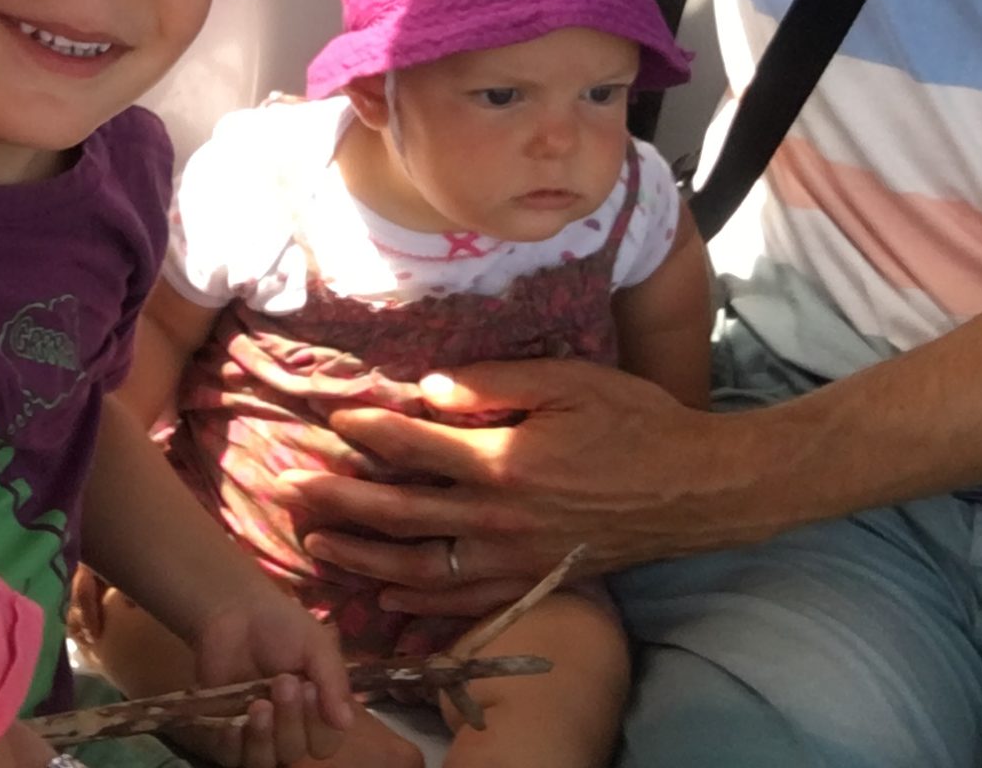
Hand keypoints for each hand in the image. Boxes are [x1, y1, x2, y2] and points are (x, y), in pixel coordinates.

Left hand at [182, 582, 355, 764]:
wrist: (234, 609)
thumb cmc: (281, 625)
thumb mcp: (316, 645)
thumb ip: (333, 680)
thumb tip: (346, 722)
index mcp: (315, 711)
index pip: (324, 742)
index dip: (318, 725)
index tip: (310, 689)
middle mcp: (288, 728)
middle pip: (295, 752)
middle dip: (291, 720)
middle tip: (283, 682)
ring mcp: (256, 733)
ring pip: (265, 761)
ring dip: (264, 737)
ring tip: (259, 705)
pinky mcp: (225, 733)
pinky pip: (231, 757)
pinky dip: (234, 745)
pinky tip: (233, 724)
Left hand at [284, 358, 770, 616]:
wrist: (695, 488)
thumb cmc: (634, 421)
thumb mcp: (569, 380)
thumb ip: (493, 382)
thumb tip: (426, 386)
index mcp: (506, 460)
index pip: (416, 445)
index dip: (368, 430)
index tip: (333, 418)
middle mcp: (501, 517)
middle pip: (400, 514)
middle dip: (337, 501)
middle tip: (286, 489)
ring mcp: (515, 559)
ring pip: (419, 568)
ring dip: (360, 557)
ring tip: (315, 545)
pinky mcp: (531, 581)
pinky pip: (461, 602)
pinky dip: (417, 601)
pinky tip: (383, 593)